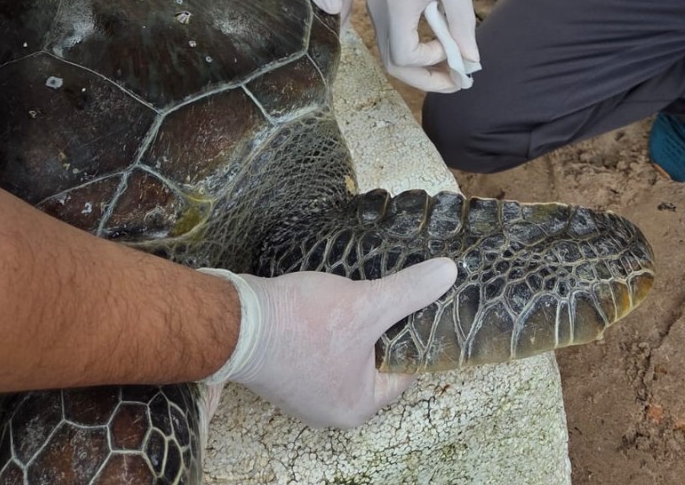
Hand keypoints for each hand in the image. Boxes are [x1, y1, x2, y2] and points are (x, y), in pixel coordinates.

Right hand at [203, 258, 457, 429]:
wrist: (235, 321)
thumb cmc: (301, 323)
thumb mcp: (366, 303)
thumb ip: (409, 291)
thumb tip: (449, 274)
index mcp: (358, 406)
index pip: (403, 373)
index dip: (410, 336)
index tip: (412, 309)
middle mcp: (330, 409)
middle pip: (371, 366)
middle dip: (375, 333)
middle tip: (381, 300)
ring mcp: (301, 394)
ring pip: (342, 359)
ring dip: (347, 332)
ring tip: (351, 301)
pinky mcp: (280, 375)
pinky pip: (314, 355)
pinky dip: (320, 335)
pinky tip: (320, 310)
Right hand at [367, 0, 478, 92]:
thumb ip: (463, 25)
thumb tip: (471, 60)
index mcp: (396, 6)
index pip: (404, 56)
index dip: (430, 62)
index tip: (452, 48)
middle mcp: (379, 13)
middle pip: (393, 64)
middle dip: (424, 78)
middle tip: (454, 80)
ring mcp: (375, 11)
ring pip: (390, 56)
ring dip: (418, 67)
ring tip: (447, 65)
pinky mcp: (378, 8)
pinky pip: (390, 40)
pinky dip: (412, 50)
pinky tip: (434, 43)